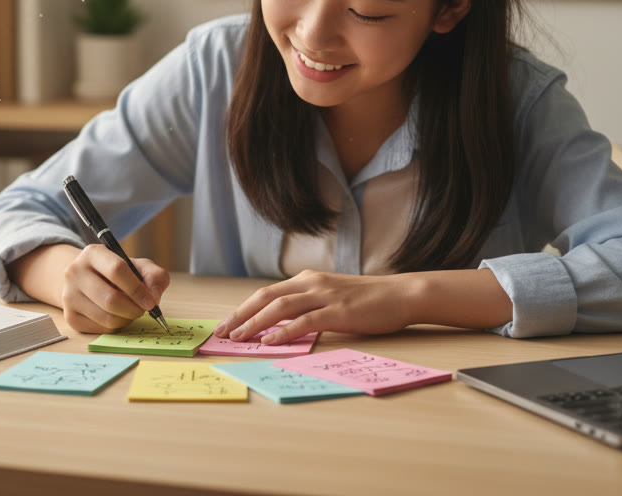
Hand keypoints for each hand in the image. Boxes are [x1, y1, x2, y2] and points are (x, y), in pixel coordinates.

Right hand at [60, 244, 169, 333]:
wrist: (87, 281)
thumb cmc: (117, 273)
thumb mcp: (137, 266)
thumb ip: (154, 276)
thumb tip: (154, 297)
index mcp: (93, 253)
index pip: (116, 270)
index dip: (137, 289)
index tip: (151, 302)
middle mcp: (75, 272)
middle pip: (110, 299)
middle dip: (134, 309)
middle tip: (143, 310)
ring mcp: (69, 295)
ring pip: (106, 317)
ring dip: (127, 319)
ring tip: (131, 311)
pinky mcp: (70, 316)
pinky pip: (100, 329)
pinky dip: (116, 326)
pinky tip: (117, 316)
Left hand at [213, 270, 415, 344]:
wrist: (401, 294)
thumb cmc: (367, 299)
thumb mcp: (331, 296)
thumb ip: (308, 304)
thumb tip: (283, 323)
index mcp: (306, 279)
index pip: (266, 293)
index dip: (243, 309)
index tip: (226, 324)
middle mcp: (311, 283)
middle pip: (265, 297)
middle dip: (240, 315)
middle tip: (221, 333)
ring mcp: (324, 296)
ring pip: (280, 307)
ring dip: (255, 323)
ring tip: (238, 338)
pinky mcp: (338, 311)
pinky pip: (304, 321)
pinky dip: (283, 331)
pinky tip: (269, 341)